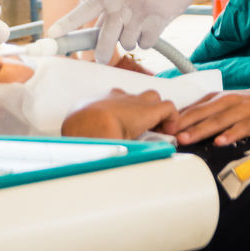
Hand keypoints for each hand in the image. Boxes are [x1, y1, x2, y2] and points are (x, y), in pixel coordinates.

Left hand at [49, 0, 236, 60]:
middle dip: (100, 53)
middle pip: (103, 39)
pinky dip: (148, 40)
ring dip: (131, 40)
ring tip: (140, 25)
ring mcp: (140, 12)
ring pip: (127, 43)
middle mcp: (122, 2)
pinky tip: (153, 26)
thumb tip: (105, 23)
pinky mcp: (159, 20)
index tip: (52, 35)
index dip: (66, 24)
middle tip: (99, 58)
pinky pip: (146, 43)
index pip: (83, 10)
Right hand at [62, 89, 177, 139]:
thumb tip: (88, 152)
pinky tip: (169, 133)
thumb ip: (86, 135)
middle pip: (134, 98)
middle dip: (140, 110)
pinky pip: (168, 108)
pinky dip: (171, 119)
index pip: (113, 102)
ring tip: (156, 131)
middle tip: (142, 130)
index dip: (122, 115)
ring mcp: (134, 102)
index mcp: (98, 103)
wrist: (91, 126)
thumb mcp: (78, 132)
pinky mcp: (150, 110)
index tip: (123, 129)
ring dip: (156, 112)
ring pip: (152, 98)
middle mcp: (117, 98)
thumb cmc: (80, 133)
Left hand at [161, 88, 249, 149]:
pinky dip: (230, 134)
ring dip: (200, 130)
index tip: (160, 127)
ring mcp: (242, 110)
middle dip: (182, 123)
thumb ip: (209, 114)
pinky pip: (241, 128)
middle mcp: (228, 101)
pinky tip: (220, 142)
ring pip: (217, 120)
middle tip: (166, 133)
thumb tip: (184, 127)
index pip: (193, 107)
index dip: (176, 117)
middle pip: (201, 113)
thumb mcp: (229, 106)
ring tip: (185, 139)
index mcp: (219, 98)